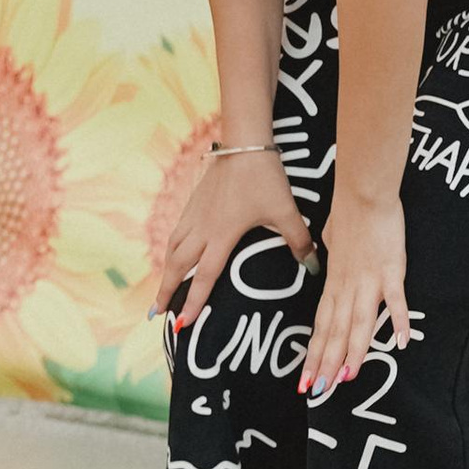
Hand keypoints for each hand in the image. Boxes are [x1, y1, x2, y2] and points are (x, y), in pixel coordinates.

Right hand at [164, 143, 315, 323]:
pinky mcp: (193, 203)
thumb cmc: (265, 179)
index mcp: (222, 236)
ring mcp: (194, 214)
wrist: (245, 144)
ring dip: (165, 271)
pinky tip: (171, 255)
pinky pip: (176, 233)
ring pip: (172, 248)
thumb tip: (312, 267)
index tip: (182, 324)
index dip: (193, 302)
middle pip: (177, 266)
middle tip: (156, 314)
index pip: (204, 277)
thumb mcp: (286, 211)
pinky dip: (170, 249)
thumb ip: (298, 241)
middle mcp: (202, 228)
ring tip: (160, 290)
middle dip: (166, 291)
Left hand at [300, 193, 409, 400]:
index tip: (306, 377)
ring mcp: (368, 280)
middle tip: (318, 390)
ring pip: (358, 323)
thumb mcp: (330, 236)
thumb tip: (326, 252)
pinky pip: (394, 300)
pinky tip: (400, 343)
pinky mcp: (390, 270)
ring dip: (353, 352)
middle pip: (335, 331)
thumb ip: (329, 251)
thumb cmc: (347, 212)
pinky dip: (396, 321)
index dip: (315, 353)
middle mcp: (347, 286)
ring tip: (347, 379)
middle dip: (326, 363)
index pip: (322, 325)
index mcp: (333, 282)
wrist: (363, 192)